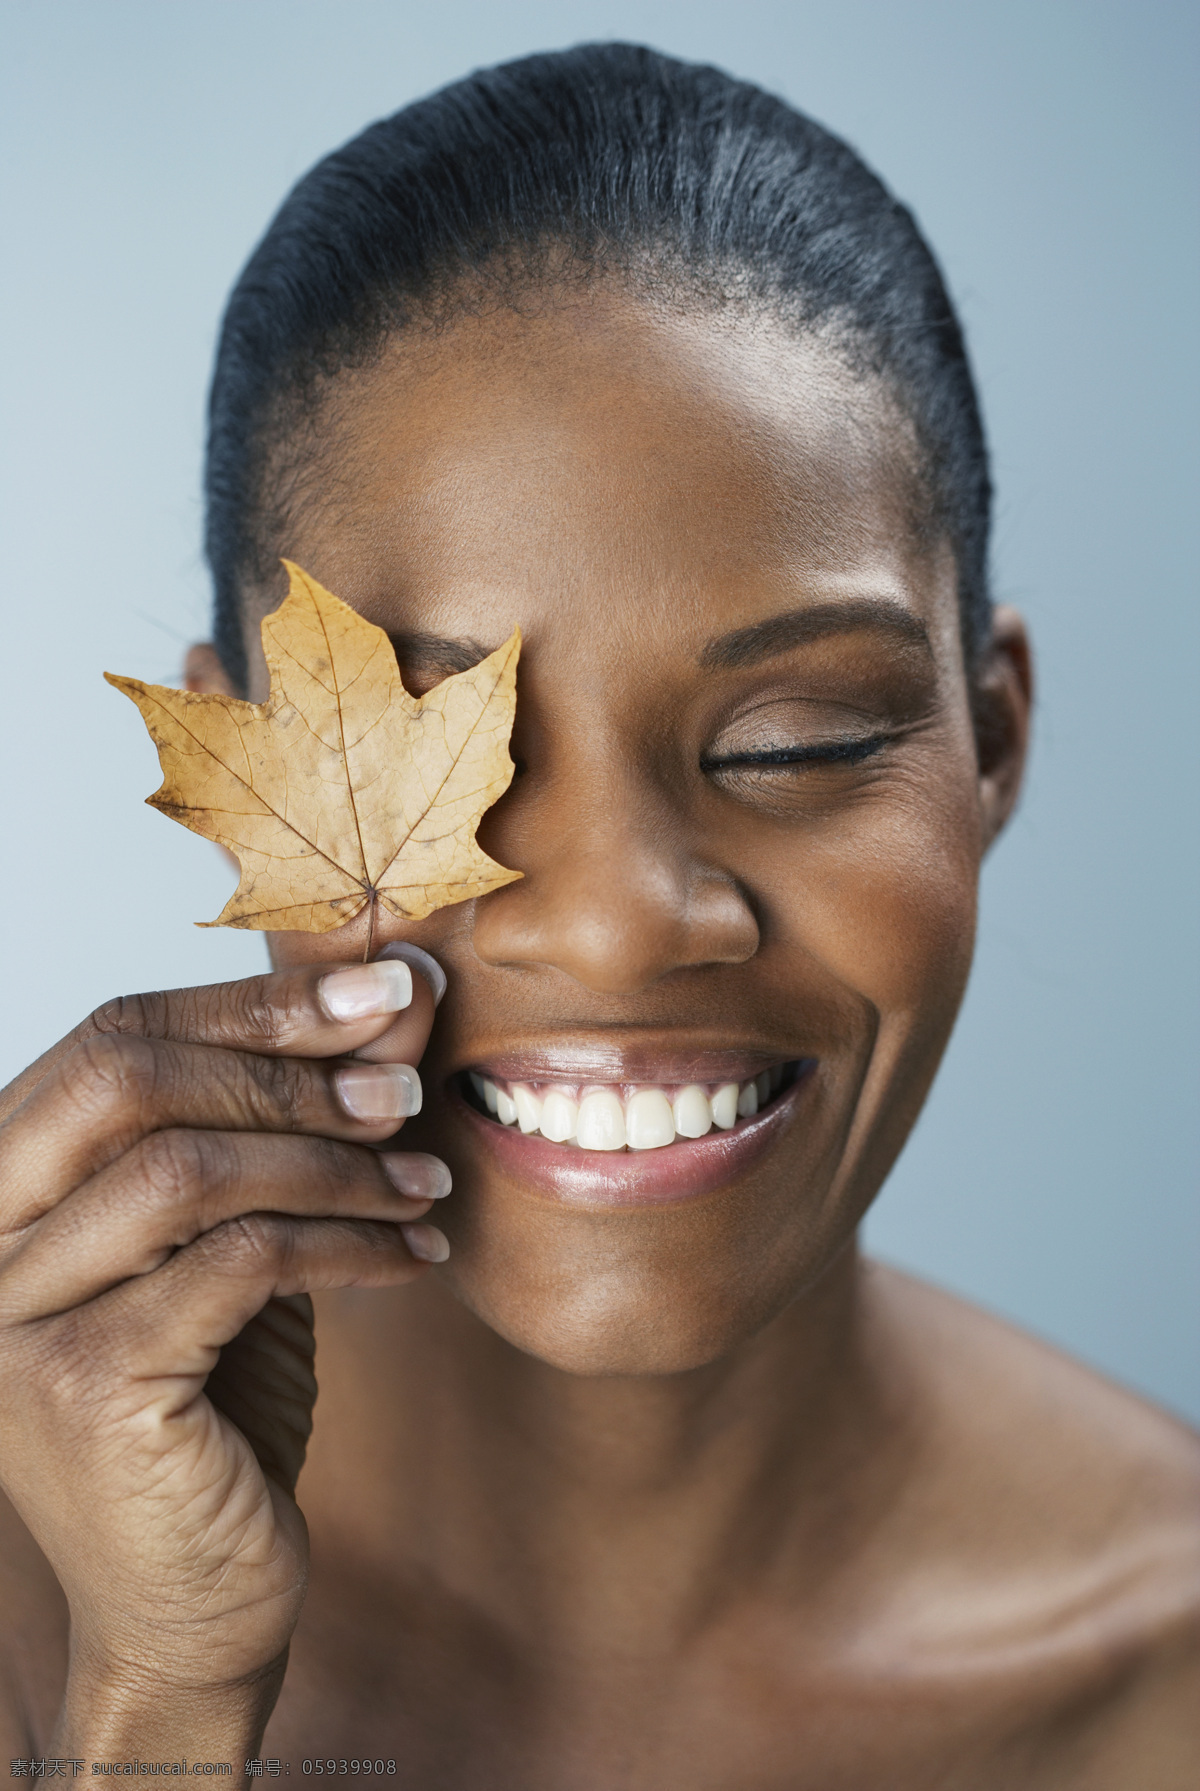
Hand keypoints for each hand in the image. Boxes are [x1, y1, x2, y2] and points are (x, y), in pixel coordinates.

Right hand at [0, 958, 445, 1748]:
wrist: (194, 1602)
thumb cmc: (218, 1410)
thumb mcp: (243, 1241)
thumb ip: (281, 1129)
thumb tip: (386, 997)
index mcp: (6, 1186)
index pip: (112, 1037)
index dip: (250, 1004)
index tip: (378, 988)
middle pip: (130, 1079)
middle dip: (289, 1065)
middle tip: (406, 1082)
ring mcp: (13, 1316)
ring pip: (186, 1168)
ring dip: (333, 1162)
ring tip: (424, 1181)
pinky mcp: (80, 1385)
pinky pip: (235, 1261)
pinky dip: (343, 1244)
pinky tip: (408, 1257)